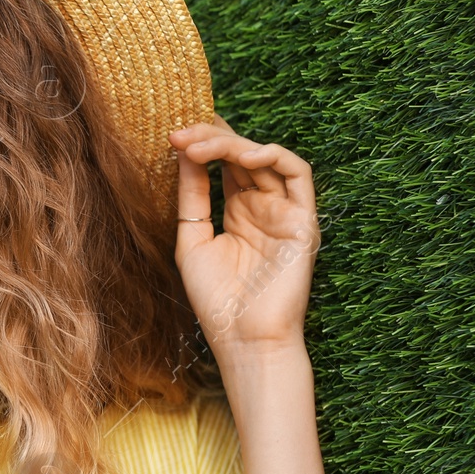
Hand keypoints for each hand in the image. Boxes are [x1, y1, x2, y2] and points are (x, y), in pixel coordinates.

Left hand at [167, 113, 318, 354]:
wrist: (243, 339)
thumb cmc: (217, 300)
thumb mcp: (192, 240)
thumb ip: (191, 197)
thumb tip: (181, 153)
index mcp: (237, 211)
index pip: (224, 163)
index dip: (202, 144)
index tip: (171, 136)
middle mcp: (263, 206)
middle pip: (242, 154)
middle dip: (210, 138)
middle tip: (178, 134)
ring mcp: (284, 211)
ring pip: (266, 158)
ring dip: (233, 144)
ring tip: (198, 145)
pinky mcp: (303, 220)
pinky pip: (299, 175)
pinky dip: (275, 156)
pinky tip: (246, 154)